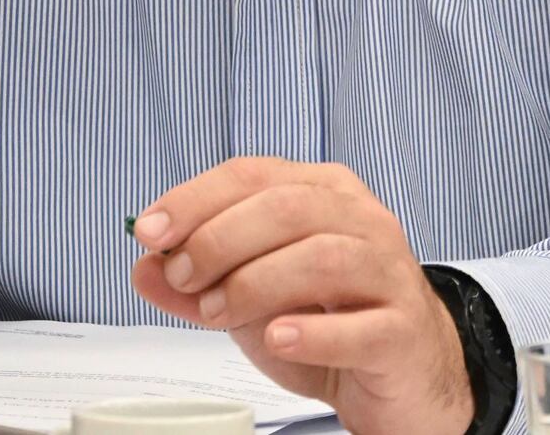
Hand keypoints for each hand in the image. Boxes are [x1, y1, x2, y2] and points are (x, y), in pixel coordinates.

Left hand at [132, 157, 473, 434]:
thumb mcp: (252, 300)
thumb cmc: (333, 322)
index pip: (255, 175)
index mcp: (326, 196)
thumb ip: (199, 285)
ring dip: (255, 284)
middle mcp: (362, 222)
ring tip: (220, 313)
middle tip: (185, 277)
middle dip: (220, 239)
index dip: (195, 199)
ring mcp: (388, 274)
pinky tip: (279, 336)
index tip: (151, 231)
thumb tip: (147, 267)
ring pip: (323, 257)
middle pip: (289, 207)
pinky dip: (312, 332)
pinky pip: (360, 326)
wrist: (402, 375)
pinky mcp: (402, 330)